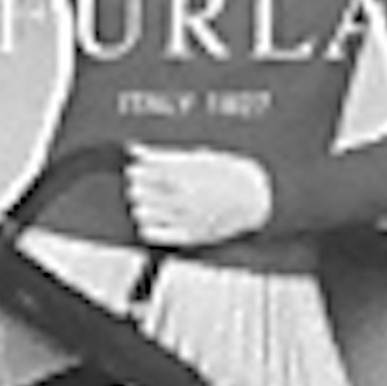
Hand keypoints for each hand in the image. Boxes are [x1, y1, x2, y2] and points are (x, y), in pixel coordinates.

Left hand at [124, 145, 272, 251]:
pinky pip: (153, 234)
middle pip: (138, 190)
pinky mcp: (188, 235)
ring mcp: (184, 216)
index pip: (142, 169)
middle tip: (145, 186)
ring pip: (142, 212)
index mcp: (182, 171)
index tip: (139, 170)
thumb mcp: (196, 156)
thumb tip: (133, 150)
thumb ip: (161, 154)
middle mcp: (181, 194)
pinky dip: (147, 227)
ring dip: (142, 206)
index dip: (137, 170)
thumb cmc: (225, 173)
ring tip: (150, 203)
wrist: (253, 197)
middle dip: (139, 187)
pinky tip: (153, 221)